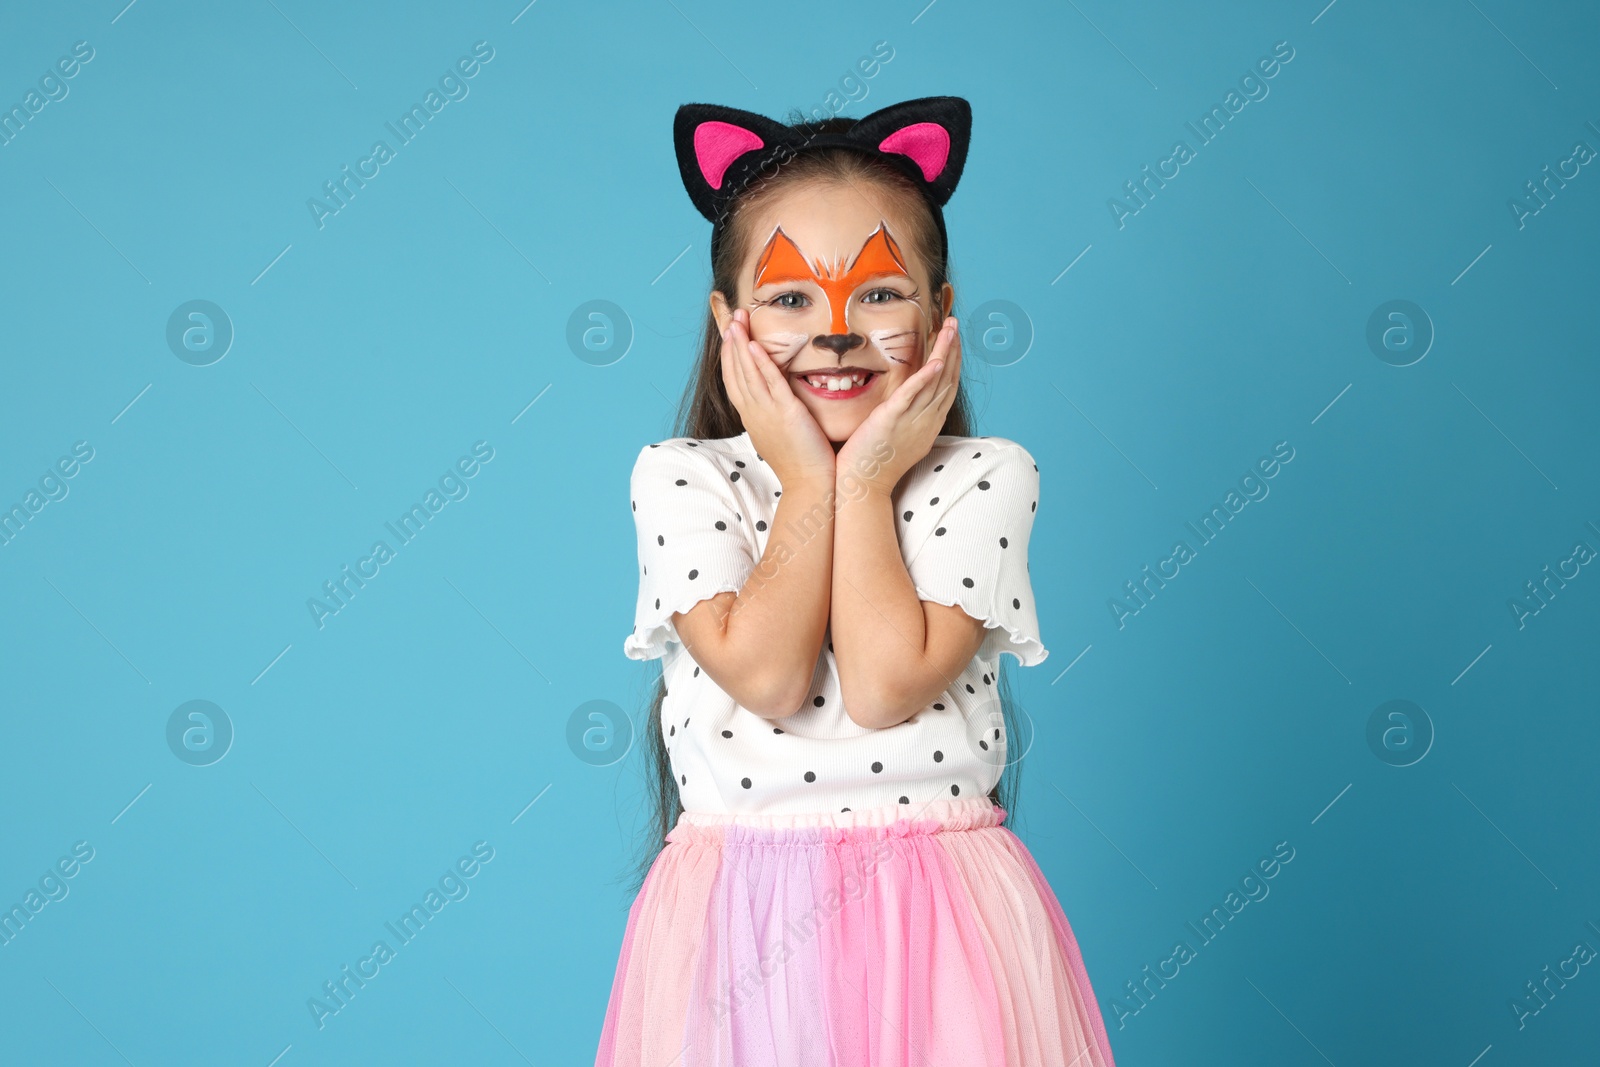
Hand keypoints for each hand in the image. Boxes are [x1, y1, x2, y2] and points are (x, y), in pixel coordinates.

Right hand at [721, 309, 835, 486]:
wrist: (810, 485)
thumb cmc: (801, 463)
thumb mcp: (781, 434)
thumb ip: (776, 414)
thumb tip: (780, 403)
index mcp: (753, 418)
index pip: (734, 381)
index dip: (730, 357)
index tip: (730, 335)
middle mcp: (754, 413)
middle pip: (735, 372)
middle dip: (731, 343)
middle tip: (732, 317)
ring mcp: (767, 413)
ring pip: (747, 373)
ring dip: (740, 345)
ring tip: (737, 321)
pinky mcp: (785, 413)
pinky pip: (769, 383)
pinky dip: (759, 363)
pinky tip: (753, 344)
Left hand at [836, 315, 960, 496]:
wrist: (862, 486)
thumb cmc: (874, 462)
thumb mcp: (898, 435)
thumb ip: (905, 415)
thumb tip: (904, 400)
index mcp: (928, 423)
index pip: (946, 386)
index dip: (952, 360)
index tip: (952, 339)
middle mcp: (926, 421)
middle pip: (947, 379)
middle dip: (953, 349)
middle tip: (955, 323)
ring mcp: (912, 421)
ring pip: (936, 382)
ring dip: (945, 352)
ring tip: (950, 328)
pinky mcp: (891, 420)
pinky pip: (913, 396)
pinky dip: (926, 378)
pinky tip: (935, 361)